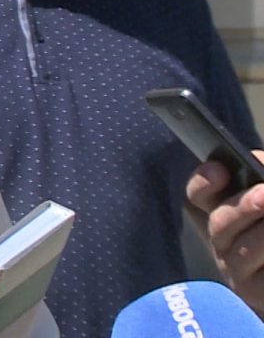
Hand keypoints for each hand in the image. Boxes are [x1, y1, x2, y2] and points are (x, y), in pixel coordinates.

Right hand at [187, 154, 263, 310]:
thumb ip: (260, 174)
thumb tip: (257, 163)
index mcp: (226, 212)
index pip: (199, 195)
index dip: (204, 183)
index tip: (220, 170)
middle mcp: (223, 240)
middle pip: (219, 222)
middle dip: (243, 206)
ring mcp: (235, 270)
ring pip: (242, 250)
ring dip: (263, 235)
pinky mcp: (252, 293)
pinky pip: (259, 279)